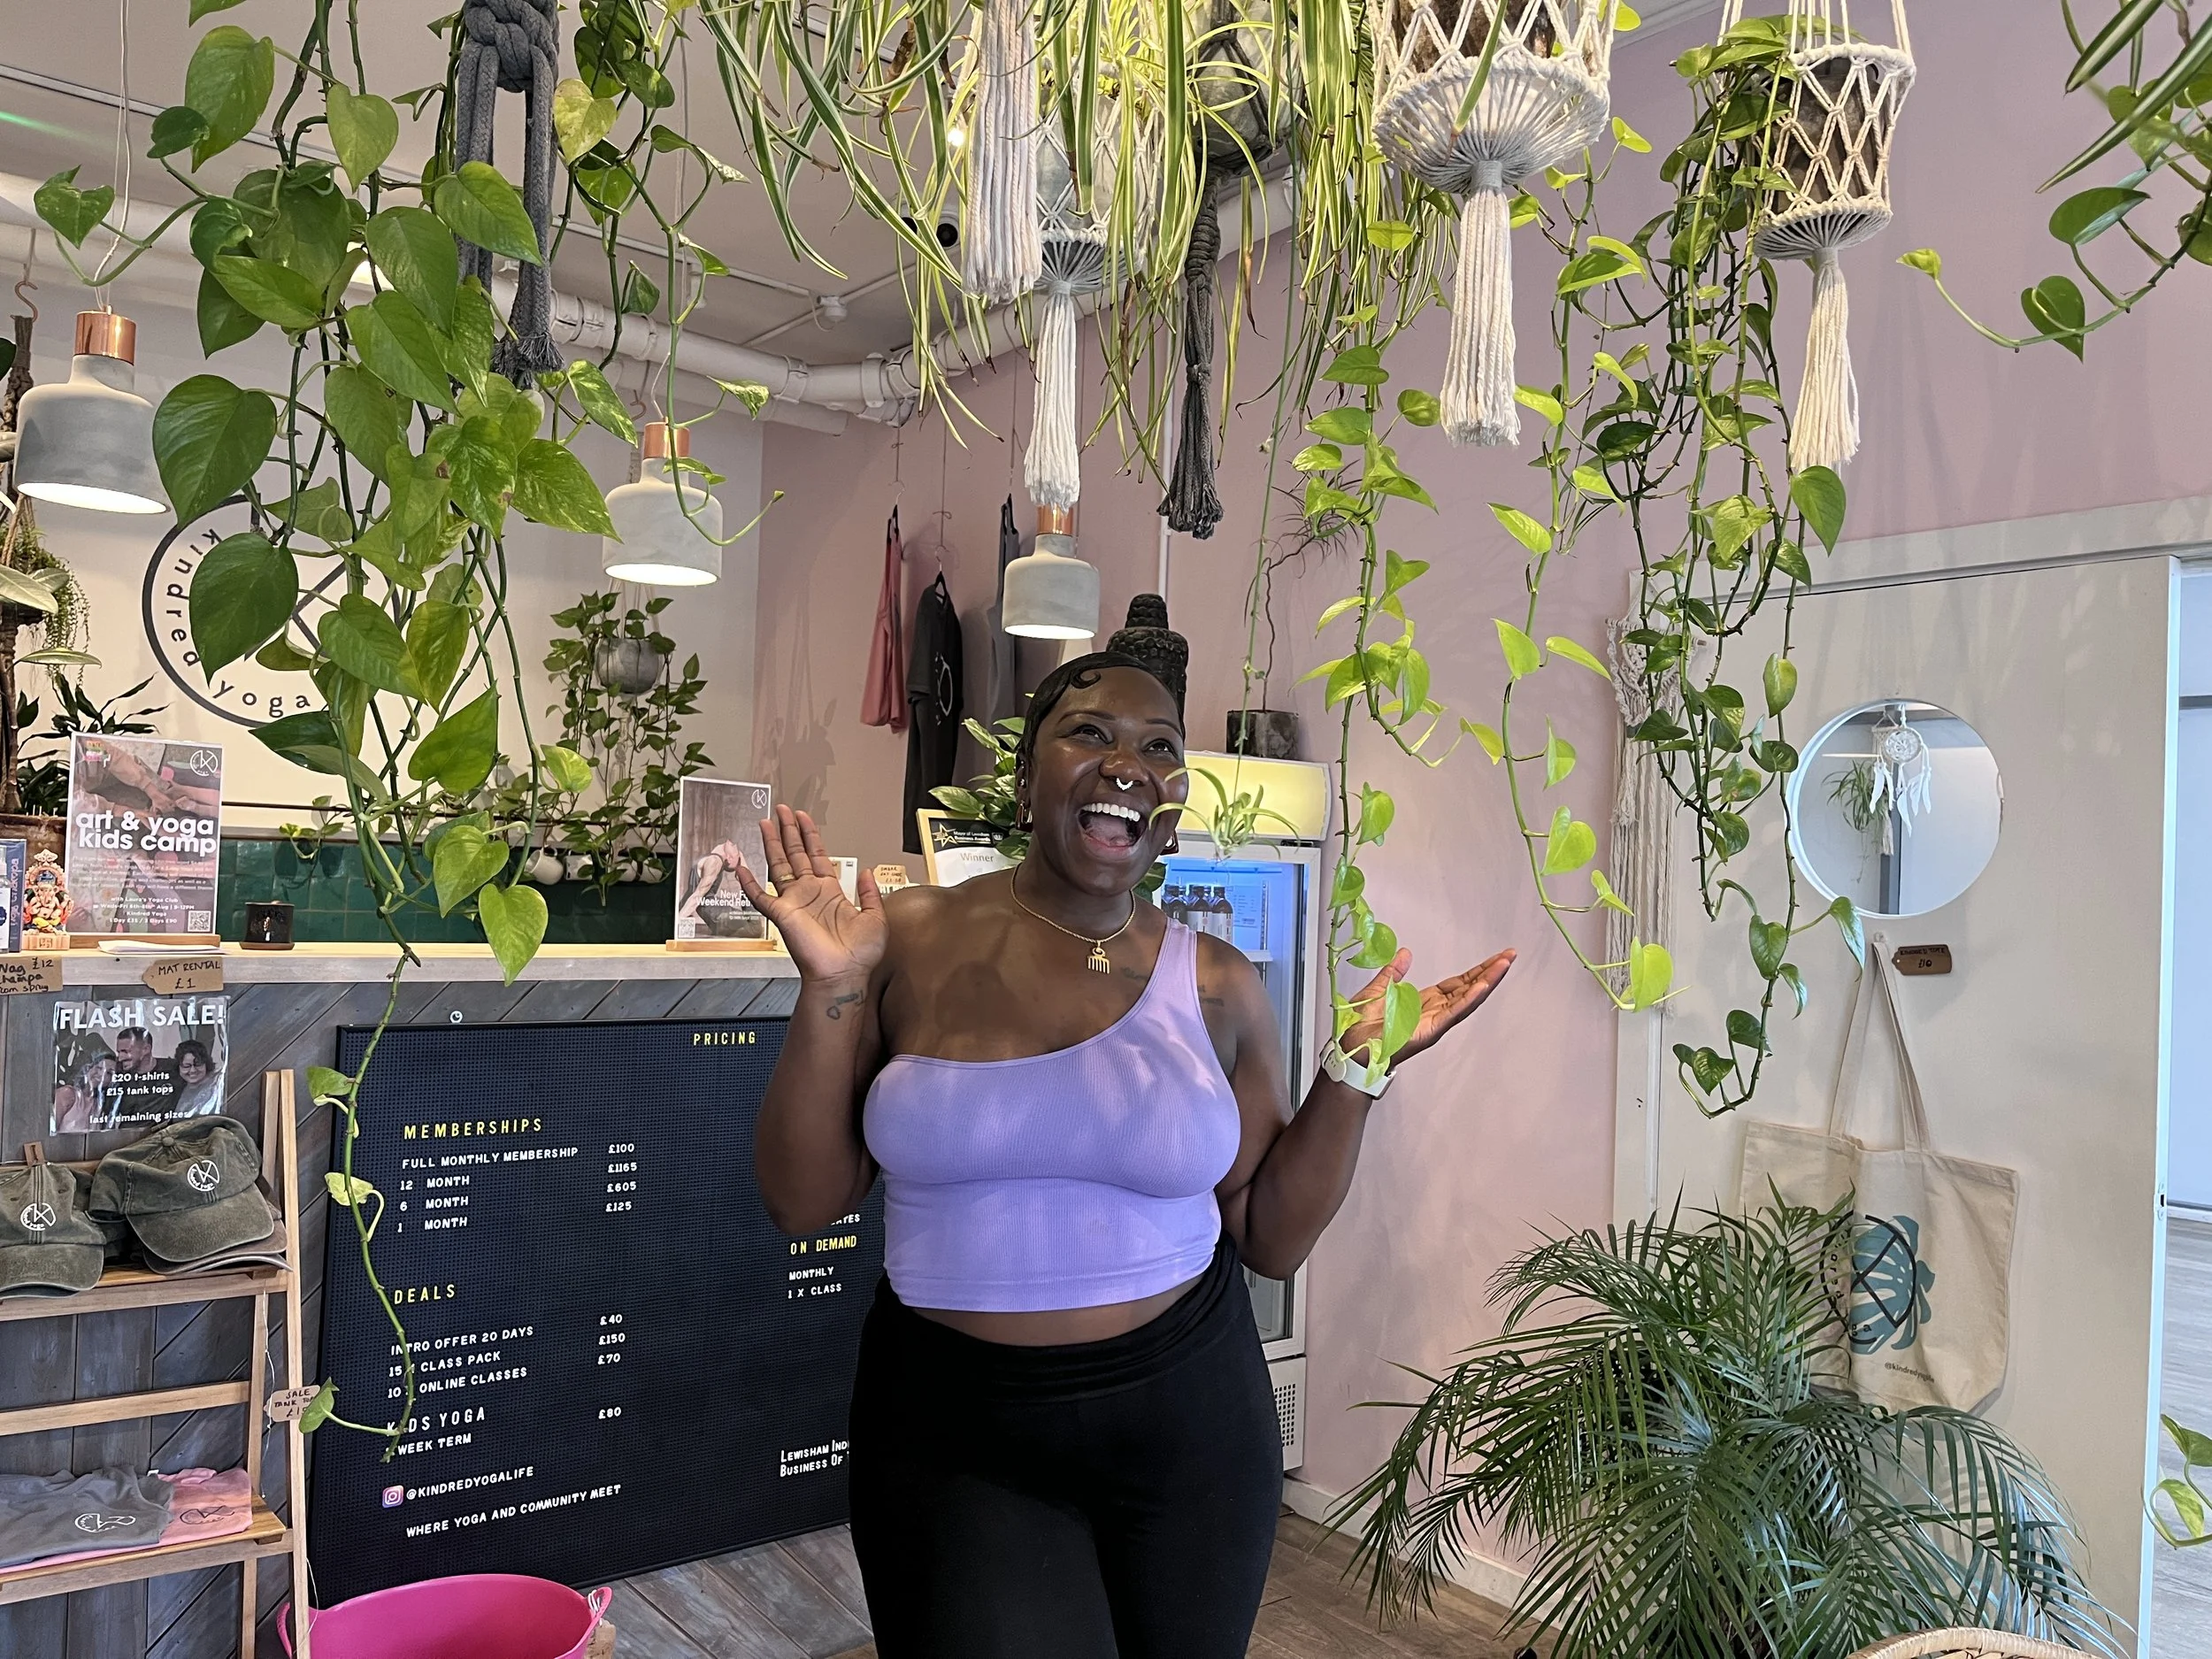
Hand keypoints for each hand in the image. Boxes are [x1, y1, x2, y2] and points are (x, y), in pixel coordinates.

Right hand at [728, 806, 886, 986]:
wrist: (844, 975)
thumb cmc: (859, 954)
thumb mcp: (875, 917)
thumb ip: (870, 893)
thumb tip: (869, 871)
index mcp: (830, 892)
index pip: (817, 855)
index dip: (810, 835)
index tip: (803, 817)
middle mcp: (809, 893)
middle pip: (795, 853)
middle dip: (788, 830)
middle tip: (781, 809)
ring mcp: (794, 902)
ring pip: (779, 865)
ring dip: (772, 844)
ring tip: (766, 822)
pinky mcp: (781, 915)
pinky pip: (760, 897)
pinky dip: (749, 883)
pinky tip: (741, 867)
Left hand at [1340, 948, 1515, 1070]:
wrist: (1350, 1049)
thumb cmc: (1361, 1028)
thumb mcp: (1378, 990)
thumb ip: (1393, 973)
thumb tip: (1406, 953)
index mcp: (1424, 1004)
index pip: (1457, 985)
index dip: (1475, 971)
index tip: (1493, 958)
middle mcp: (1434, 1014)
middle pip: (1468, 989)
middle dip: (1489, 972)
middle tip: (1509, 955)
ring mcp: (1435, 1023)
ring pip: (1467, 1000)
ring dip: (1487, 982)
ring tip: (1504, 964)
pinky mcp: (1430, 1031)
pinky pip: (1453, 1013)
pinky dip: (1469, 1000)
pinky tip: (1483, 987)